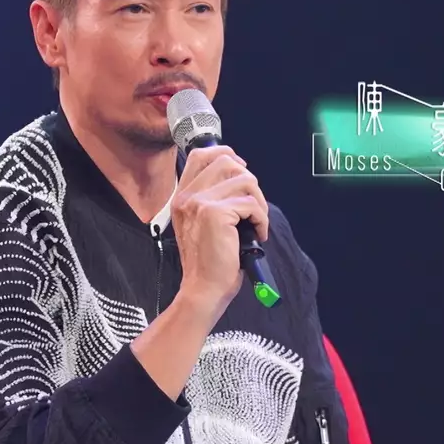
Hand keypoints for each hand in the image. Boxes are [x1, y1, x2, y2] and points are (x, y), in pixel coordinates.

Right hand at [171, 145, 268, 312]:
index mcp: (182, 197)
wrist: (203, 288)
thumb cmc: (208, 261)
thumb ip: (211, 199)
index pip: (200, 155)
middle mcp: (187, 196)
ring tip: (256, 222)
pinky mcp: (216, 214)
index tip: (240, 169)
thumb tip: (239, 177)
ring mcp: (200, 203)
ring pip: (245, 181)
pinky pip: (252, 204)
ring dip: (258, 202)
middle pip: (226, 160)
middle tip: (252, 205)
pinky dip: (261, 219)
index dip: (225, 154)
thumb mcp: (201, 224)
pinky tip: (256, 234)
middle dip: (248, 180)